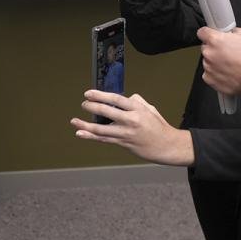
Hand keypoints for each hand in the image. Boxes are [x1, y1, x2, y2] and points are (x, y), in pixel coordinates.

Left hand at [71, 90, 193, 165]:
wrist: (166, 146)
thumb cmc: (158, 126)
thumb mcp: (150, 109)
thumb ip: (136, 102)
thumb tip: (123, 98)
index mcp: (137, 109)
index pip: (116, 99)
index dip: (101, 95)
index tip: (89, 93)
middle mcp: (131, 120)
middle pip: (107, 112)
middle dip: (92, 106)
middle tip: (84, 104)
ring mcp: (126, 133)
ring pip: (102, 129)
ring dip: (86, 124)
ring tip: (74, 120)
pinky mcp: (124, 143)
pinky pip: (104, 139)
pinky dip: (91, 136)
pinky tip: (81, 133)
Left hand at [198, 27, 240, 95]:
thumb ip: (230, 31)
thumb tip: (227, 33)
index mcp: (214, 40)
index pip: (202, 32)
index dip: (207, 34)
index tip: (211, 36)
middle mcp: (208, 53)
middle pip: (205, 47)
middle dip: (213, 49)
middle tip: (226, 53)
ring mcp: (207, 67)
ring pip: (207, 61)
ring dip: (214, 62)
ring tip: (228, 64)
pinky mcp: (209, 78)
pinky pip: (208, 73)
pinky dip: (215, 73)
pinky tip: (226, 72)